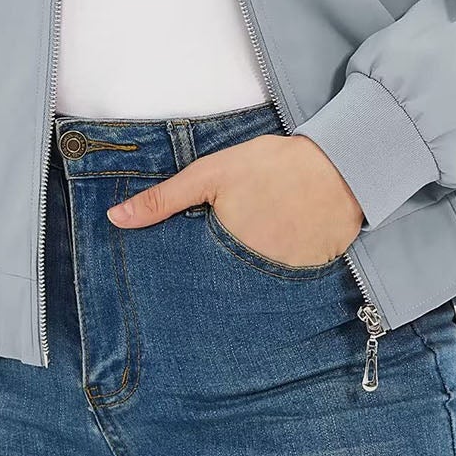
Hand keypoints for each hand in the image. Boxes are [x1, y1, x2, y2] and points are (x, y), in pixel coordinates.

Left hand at [107, 132, 364, 266]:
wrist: (340, 166)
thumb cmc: (271, 166)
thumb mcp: (211, 174)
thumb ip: (163, 199)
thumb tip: (115, 219)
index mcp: (223, 254)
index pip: (190, 283)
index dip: (182, 280)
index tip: (173, 280)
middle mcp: (253, 278)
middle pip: (221, 290)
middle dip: (212, 283)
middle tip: (218, 261)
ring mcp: (284, 282)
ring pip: (253, 288)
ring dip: (246, 280)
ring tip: (251, 251)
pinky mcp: (310, 280)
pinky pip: (284, 285)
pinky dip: (277, 274)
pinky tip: (279, 249)